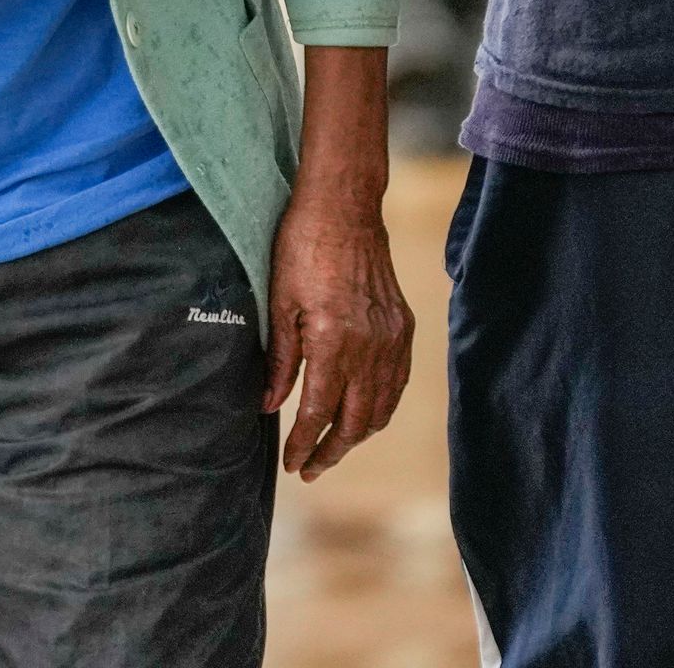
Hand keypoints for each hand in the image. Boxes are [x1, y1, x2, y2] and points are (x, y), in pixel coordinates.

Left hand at [261, 46, 411, 477]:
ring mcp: (392, 338)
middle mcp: (369, 347)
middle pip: (354, 422)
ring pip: (381, 408)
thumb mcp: (279, 303)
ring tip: (333, 447)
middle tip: (310, 467)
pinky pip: (397, 383)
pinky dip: (381, 408)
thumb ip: (279, 361)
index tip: (291, 463)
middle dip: (331, 452)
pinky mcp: (403, 327)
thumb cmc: (302, 248)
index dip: (303, 444)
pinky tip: (363, 414)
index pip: (319, 413)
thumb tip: (270, 406)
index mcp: (334, 342)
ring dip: (357, 435)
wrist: (344, 207)